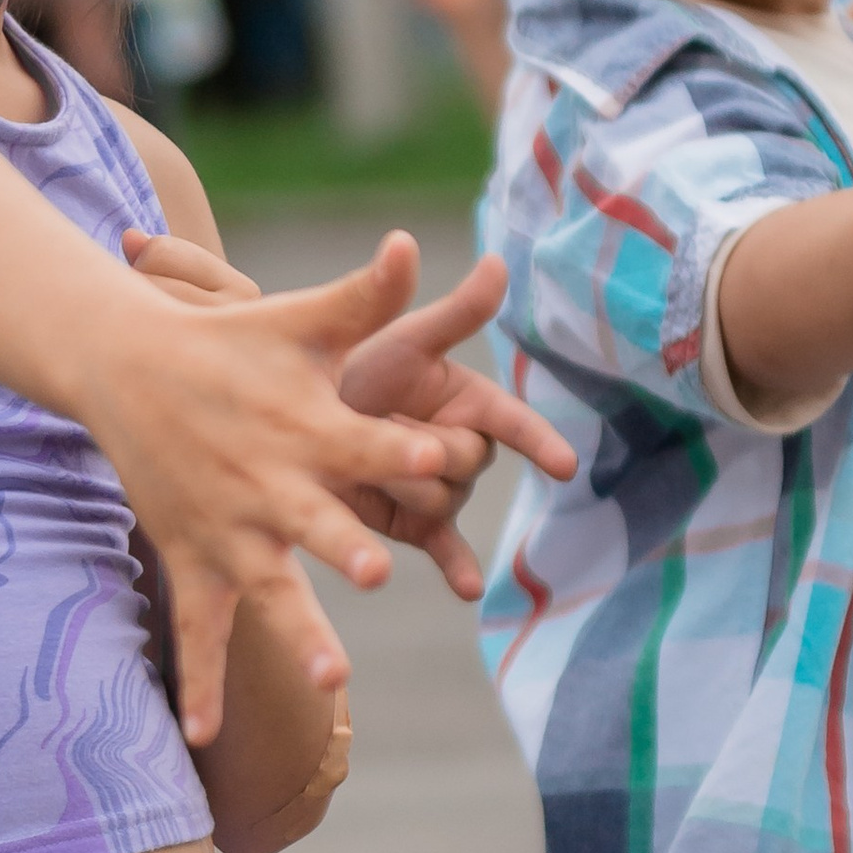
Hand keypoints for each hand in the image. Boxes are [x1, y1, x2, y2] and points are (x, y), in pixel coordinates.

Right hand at [79, 232, 458, 744]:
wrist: (125, 366)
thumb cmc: (231, 343)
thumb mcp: (300, 318)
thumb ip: (368, 296)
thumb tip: (419, 245)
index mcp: (307, 425)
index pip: (367, 441)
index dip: (406, 450)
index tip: (445, 459)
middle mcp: (270, 484)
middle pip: (318, 522)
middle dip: (346, 545)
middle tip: (376, 568)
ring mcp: (229, 530)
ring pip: (269, 592)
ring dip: (297, 633)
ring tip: (331, 677)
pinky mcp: (194, 559)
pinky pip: (202, 631)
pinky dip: (201, 684)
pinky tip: (203, 739)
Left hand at [332, 249, 576, 596]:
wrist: (288, 417)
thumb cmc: (352, 365)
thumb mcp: (402, 340)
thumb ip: (454, 312)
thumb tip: (497, 263)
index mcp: (467, 400)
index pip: (513, 422)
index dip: (538, 442)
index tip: (564, 466)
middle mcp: (461, 445)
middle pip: (468, 463)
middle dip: (427, 451)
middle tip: (379, 429)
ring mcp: (440, 490)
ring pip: (443, 500)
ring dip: (405, 487)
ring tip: (361, 467)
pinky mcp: (415, 527)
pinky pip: (446, 550)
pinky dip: (459, 569)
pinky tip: (470, 590)